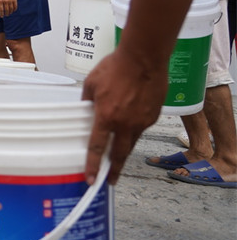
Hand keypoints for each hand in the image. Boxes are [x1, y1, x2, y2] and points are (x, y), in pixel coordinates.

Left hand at [82, 48, 165, 185]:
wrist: (143, 58)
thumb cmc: (114, 67)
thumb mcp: (91, 83)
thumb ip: (87, 101)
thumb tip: (86, 110)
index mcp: (106, 116)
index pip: (97, 147)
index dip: (93, 165)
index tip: (91, 179)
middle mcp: (125, 123)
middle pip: (120, 153)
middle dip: (115, 170)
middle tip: (110, 181)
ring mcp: (142, 121)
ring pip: (132, 142)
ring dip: (125, 152)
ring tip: (119, 159)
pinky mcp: (154, 115)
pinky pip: (141, 127)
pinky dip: (134, 129)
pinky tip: (131, 123)